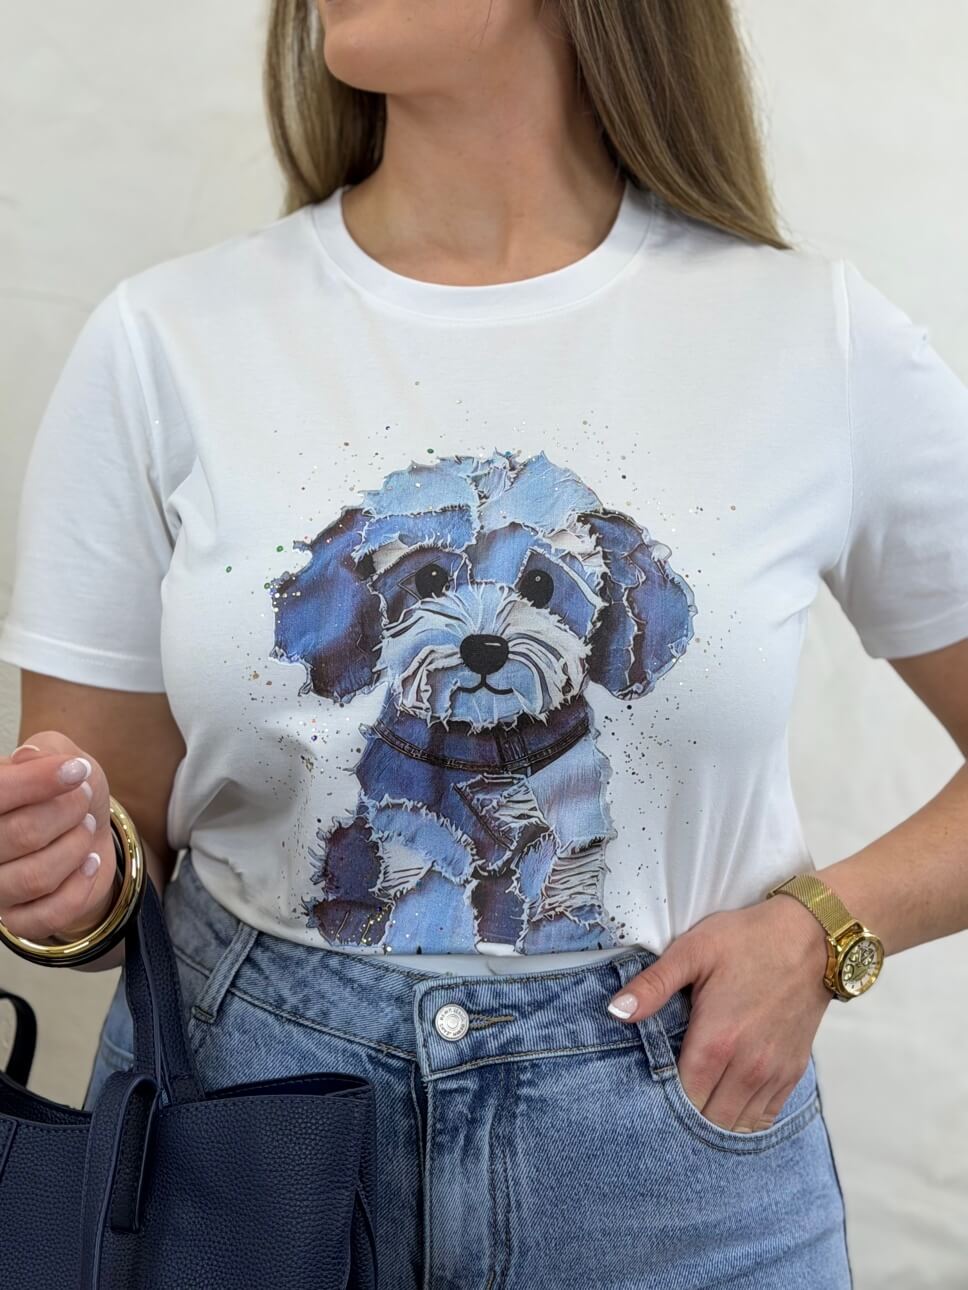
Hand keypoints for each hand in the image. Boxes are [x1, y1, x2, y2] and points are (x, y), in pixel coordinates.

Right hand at [0, 732, 118, 942]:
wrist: (85, 829)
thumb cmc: (64, 792)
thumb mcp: (60, 756)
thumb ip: (45, 750)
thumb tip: (28, 758)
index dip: (38, 782)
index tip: (77, 772)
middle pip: (22, 834)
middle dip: (68, 813)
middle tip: (83, 800)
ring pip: (37, 876)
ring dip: (76, 847)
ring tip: (85, 829)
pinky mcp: (16, 920)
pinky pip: (50, 914)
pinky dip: (81, 885)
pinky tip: (89, 863)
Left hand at [606, 895, 832, 1131]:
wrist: (811, 938)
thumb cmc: (748, 940)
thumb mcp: (692, 951)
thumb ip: (653, 985)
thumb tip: (616, 1011)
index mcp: (717, 1041)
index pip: (682, 1098)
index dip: (662, 1100)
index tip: (648, 1090)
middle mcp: (747, 1067)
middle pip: (708, 1119)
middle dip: (685, 1114)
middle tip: (668, 1095)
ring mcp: (773, 1073)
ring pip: (737, 1125)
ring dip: (714, 1119)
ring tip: (695, 1098)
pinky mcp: (793, 1072)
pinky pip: (765, 1116)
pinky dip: (743, 1117)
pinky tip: (727, 1099)